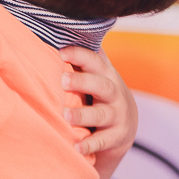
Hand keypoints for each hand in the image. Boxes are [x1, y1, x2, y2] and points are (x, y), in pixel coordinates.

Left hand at [58, 46, 136, 178]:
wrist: (124, 126)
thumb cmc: (98, 94)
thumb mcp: (96, 75)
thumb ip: (81, 59)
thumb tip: (54, 31)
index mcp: (106, 74)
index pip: (95, 61)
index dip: (79, 55)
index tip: (60, 52)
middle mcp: (114, 93)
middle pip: (100, 85)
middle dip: (82, 82)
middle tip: (62, 81)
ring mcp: (117, 116)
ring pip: (101, 115)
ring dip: (82, 115)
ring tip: (65, 115)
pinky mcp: (117, 137)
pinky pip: (103, 141)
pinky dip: (90, 145)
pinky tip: (77, 147)